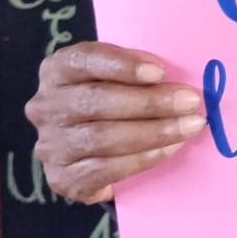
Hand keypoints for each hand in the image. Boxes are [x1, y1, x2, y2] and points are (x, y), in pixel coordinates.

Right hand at [26, 42, 205, 204]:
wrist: (95, 157)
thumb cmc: (113, 104)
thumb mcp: (118, 79)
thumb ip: (137, 74)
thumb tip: (180, 78)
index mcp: (56, 71)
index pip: (84, 60)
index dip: (122, 65)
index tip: (159, 71)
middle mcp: (46, 106)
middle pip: (95, 101)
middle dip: (149, 102)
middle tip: (190, 101)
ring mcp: (51, 145)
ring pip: (101, 138)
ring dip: (153, 132)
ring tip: (190, 126)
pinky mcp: (62, 178)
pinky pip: (105, 169)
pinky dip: (143, 158)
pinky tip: (170, 149)